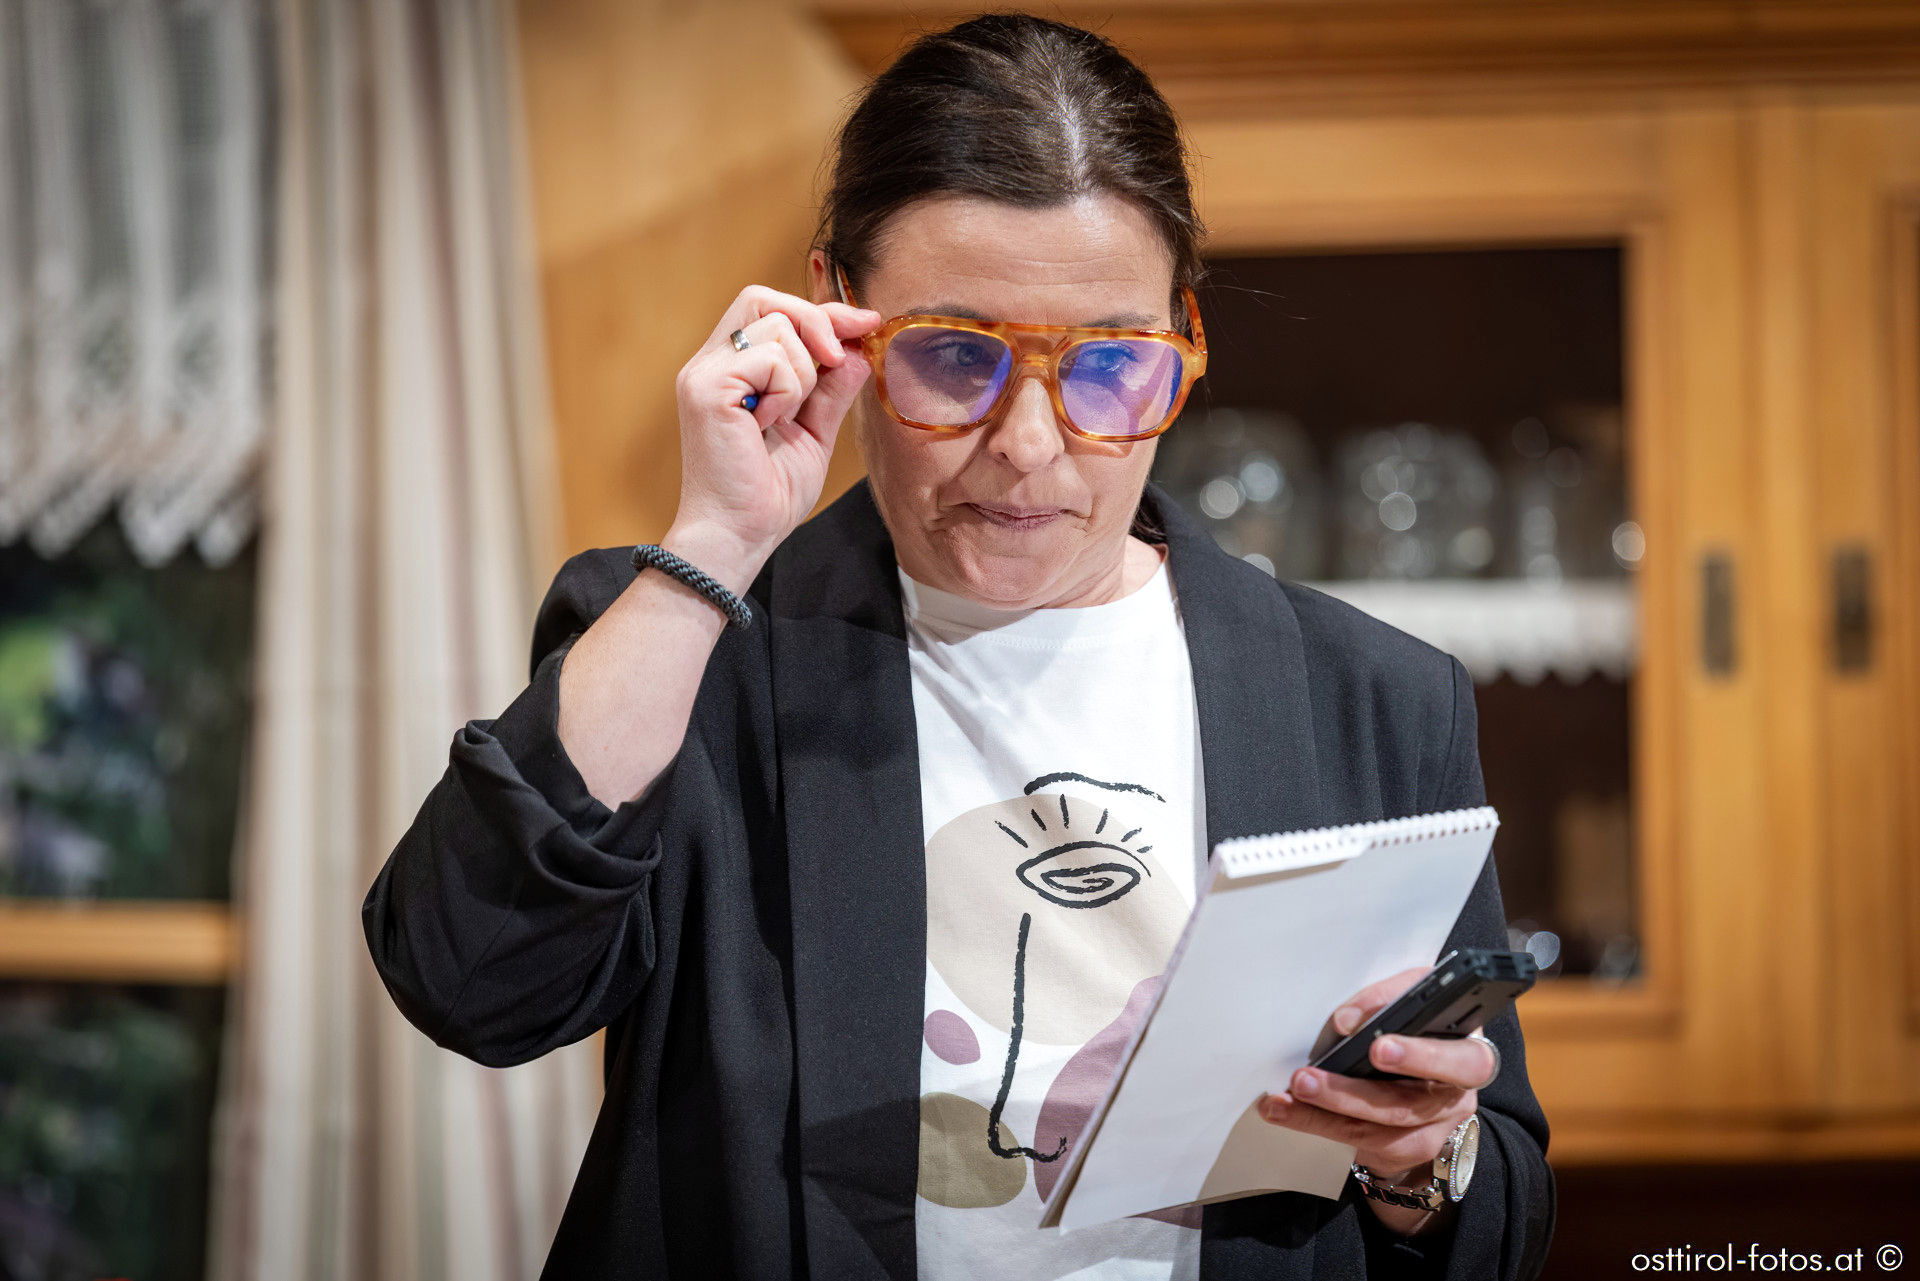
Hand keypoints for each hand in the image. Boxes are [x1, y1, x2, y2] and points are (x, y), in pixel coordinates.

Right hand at [670, 285, 884, 576]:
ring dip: (801, 374)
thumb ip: (832, 389)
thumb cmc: (769, 493)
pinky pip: (771, 358)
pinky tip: (767, 426)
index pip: (772, 310)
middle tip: (837, 362)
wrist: (740, 535)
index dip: (822, 311)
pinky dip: (786, 391)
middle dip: (815, 321)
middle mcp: (710, 363)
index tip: (866, 323)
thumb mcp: (814, 432)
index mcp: (731, 370)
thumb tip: (859, 348)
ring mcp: (703, 373)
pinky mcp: (706, 388)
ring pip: (777, 328)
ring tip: (783, 419)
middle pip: (763, 298)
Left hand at [1257, 965, 1495, 1187]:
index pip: (1463, 1059)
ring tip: (1289, 1091)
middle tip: (1308, 1079)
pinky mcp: (1405, 1147)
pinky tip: (1286, 1110)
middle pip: (1409, 1104)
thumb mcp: (1413, 1000)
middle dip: (1352, 1093)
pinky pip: (1360, 1140)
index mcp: (1469, 1051)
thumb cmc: (1420, 1024)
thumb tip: (1347, 1021)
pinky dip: (1317, 1122)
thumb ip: (1387, 999)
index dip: (1421, 1055)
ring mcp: (1432, 1128)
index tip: (1376, 1046)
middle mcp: (1456, 1096)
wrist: (1427, 1070)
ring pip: (1377, 1128)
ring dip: (1323, 1111)